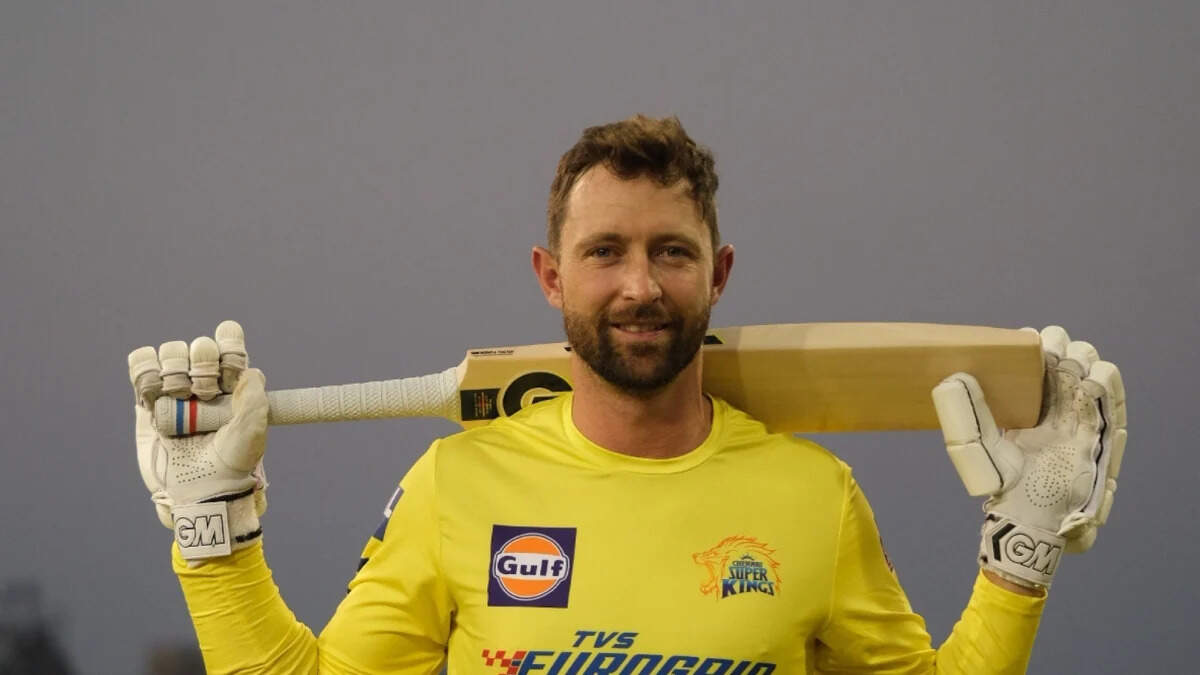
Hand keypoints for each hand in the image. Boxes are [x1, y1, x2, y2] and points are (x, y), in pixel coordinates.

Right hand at [128, 320, 269, 559]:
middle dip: (201, 365)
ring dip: (174, 369)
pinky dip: (145, 370)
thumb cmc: (232, 461)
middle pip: (199, 347)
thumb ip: (255, 398)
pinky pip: (141, 366)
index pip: (230, 344)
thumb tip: (250, 371)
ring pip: (170, 352)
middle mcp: (205, 381)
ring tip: (178, 397)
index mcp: (234, 383)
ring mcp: (176, 389)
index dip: (228, 346)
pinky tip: (153, 393)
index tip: (228, 369)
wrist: (198, 489)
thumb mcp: (253, 431)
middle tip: (204, 394)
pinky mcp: (148, 400)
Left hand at [932, 326, 1126, 588]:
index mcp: (1029, 401)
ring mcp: (1082, 417)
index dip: (1035, 345)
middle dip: (1062, 348)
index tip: (1024, 340)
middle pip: (1069, 359)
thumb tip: (951, 379)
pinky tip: (1093, 380)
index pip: (1037, 361)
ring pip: (1093, 373)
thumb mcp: (980, 446)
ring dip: (1085, 361)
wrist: (1031, 517)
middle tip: (1048, 352)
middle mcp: (1058, 405)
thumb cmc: (1004, 483)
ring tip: (1070, 362)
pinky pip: (1113, 402)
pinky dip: (1107, 386)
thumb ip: (966, 415)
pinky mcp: (1102, 435)